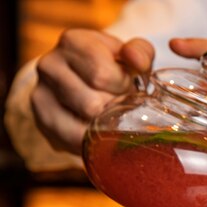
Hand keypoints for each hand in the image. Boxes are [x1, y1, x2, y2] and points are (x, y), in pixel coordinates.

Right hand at [31, 29, 153, 153]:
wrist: (87, 87)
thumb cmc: (114, 70)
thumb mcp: (132, 57)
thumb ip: (141, 54)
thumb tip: (136, 61)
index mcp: (73, 42)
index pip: (102, 73)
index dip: (122, 86)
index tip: (126, 85)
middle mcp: (50, 65)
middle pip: (93, 102)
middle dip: (115, 106)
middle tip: (118, 102)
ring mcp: (41, 93)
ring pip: (84, 121)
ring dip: (105, 122)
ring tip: (108, 113)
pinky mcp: (43, 120)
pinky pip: (75, 139)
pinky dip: (93, 139)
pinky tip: (98, 130)